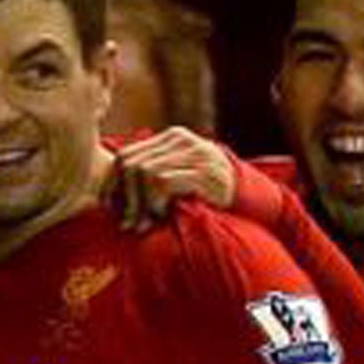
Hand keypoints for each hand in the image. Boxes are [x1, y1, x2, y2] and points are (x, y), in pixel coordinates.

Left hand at [112, 128, 236, 231]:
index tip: (114, 210)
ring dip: (141, 203)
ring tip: (149, 222)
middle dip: (124, 198)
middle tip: (130, 224)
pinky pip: (162, 181)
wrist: (252, 200)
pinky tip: (164, 214)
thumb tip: (112, 197)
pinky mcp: (202, 171)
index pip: (126, 155)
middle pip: (130, 163)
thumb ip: (152, 180)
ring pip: (143, 171)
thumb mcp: (179, 181)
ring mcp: (193, 153)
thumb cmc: (210, 196)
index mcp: (171, 139)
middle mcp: (181, 140)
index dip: (113, 185)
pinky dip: (156, 202)